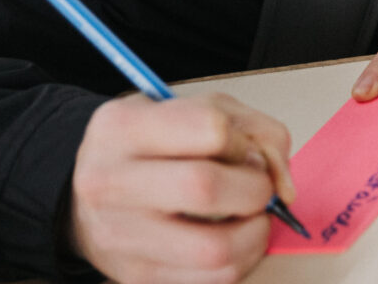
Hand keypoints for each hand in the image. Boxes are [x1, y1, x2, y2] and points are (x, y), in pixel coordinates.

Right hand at [71, 92, 296, 283]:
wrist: (95, 193)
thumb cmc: (152, 147)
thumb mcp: (192, 110)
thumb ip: (253, 129)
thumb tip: (282, 185)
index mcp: (120, 127)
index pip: (208, 128)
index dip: (242, 140)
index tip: (240, 148)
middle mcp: (109, 180)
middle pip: (206, 187)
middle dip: (254, 189)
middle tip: (256, 188)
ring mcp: (118, 235)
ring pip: (214, 249)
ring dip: (253, 234)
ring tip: (248, 218)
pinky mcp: (136, 276)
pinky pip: (212, 280)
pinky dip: (240, 260)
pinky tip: (232, 240)